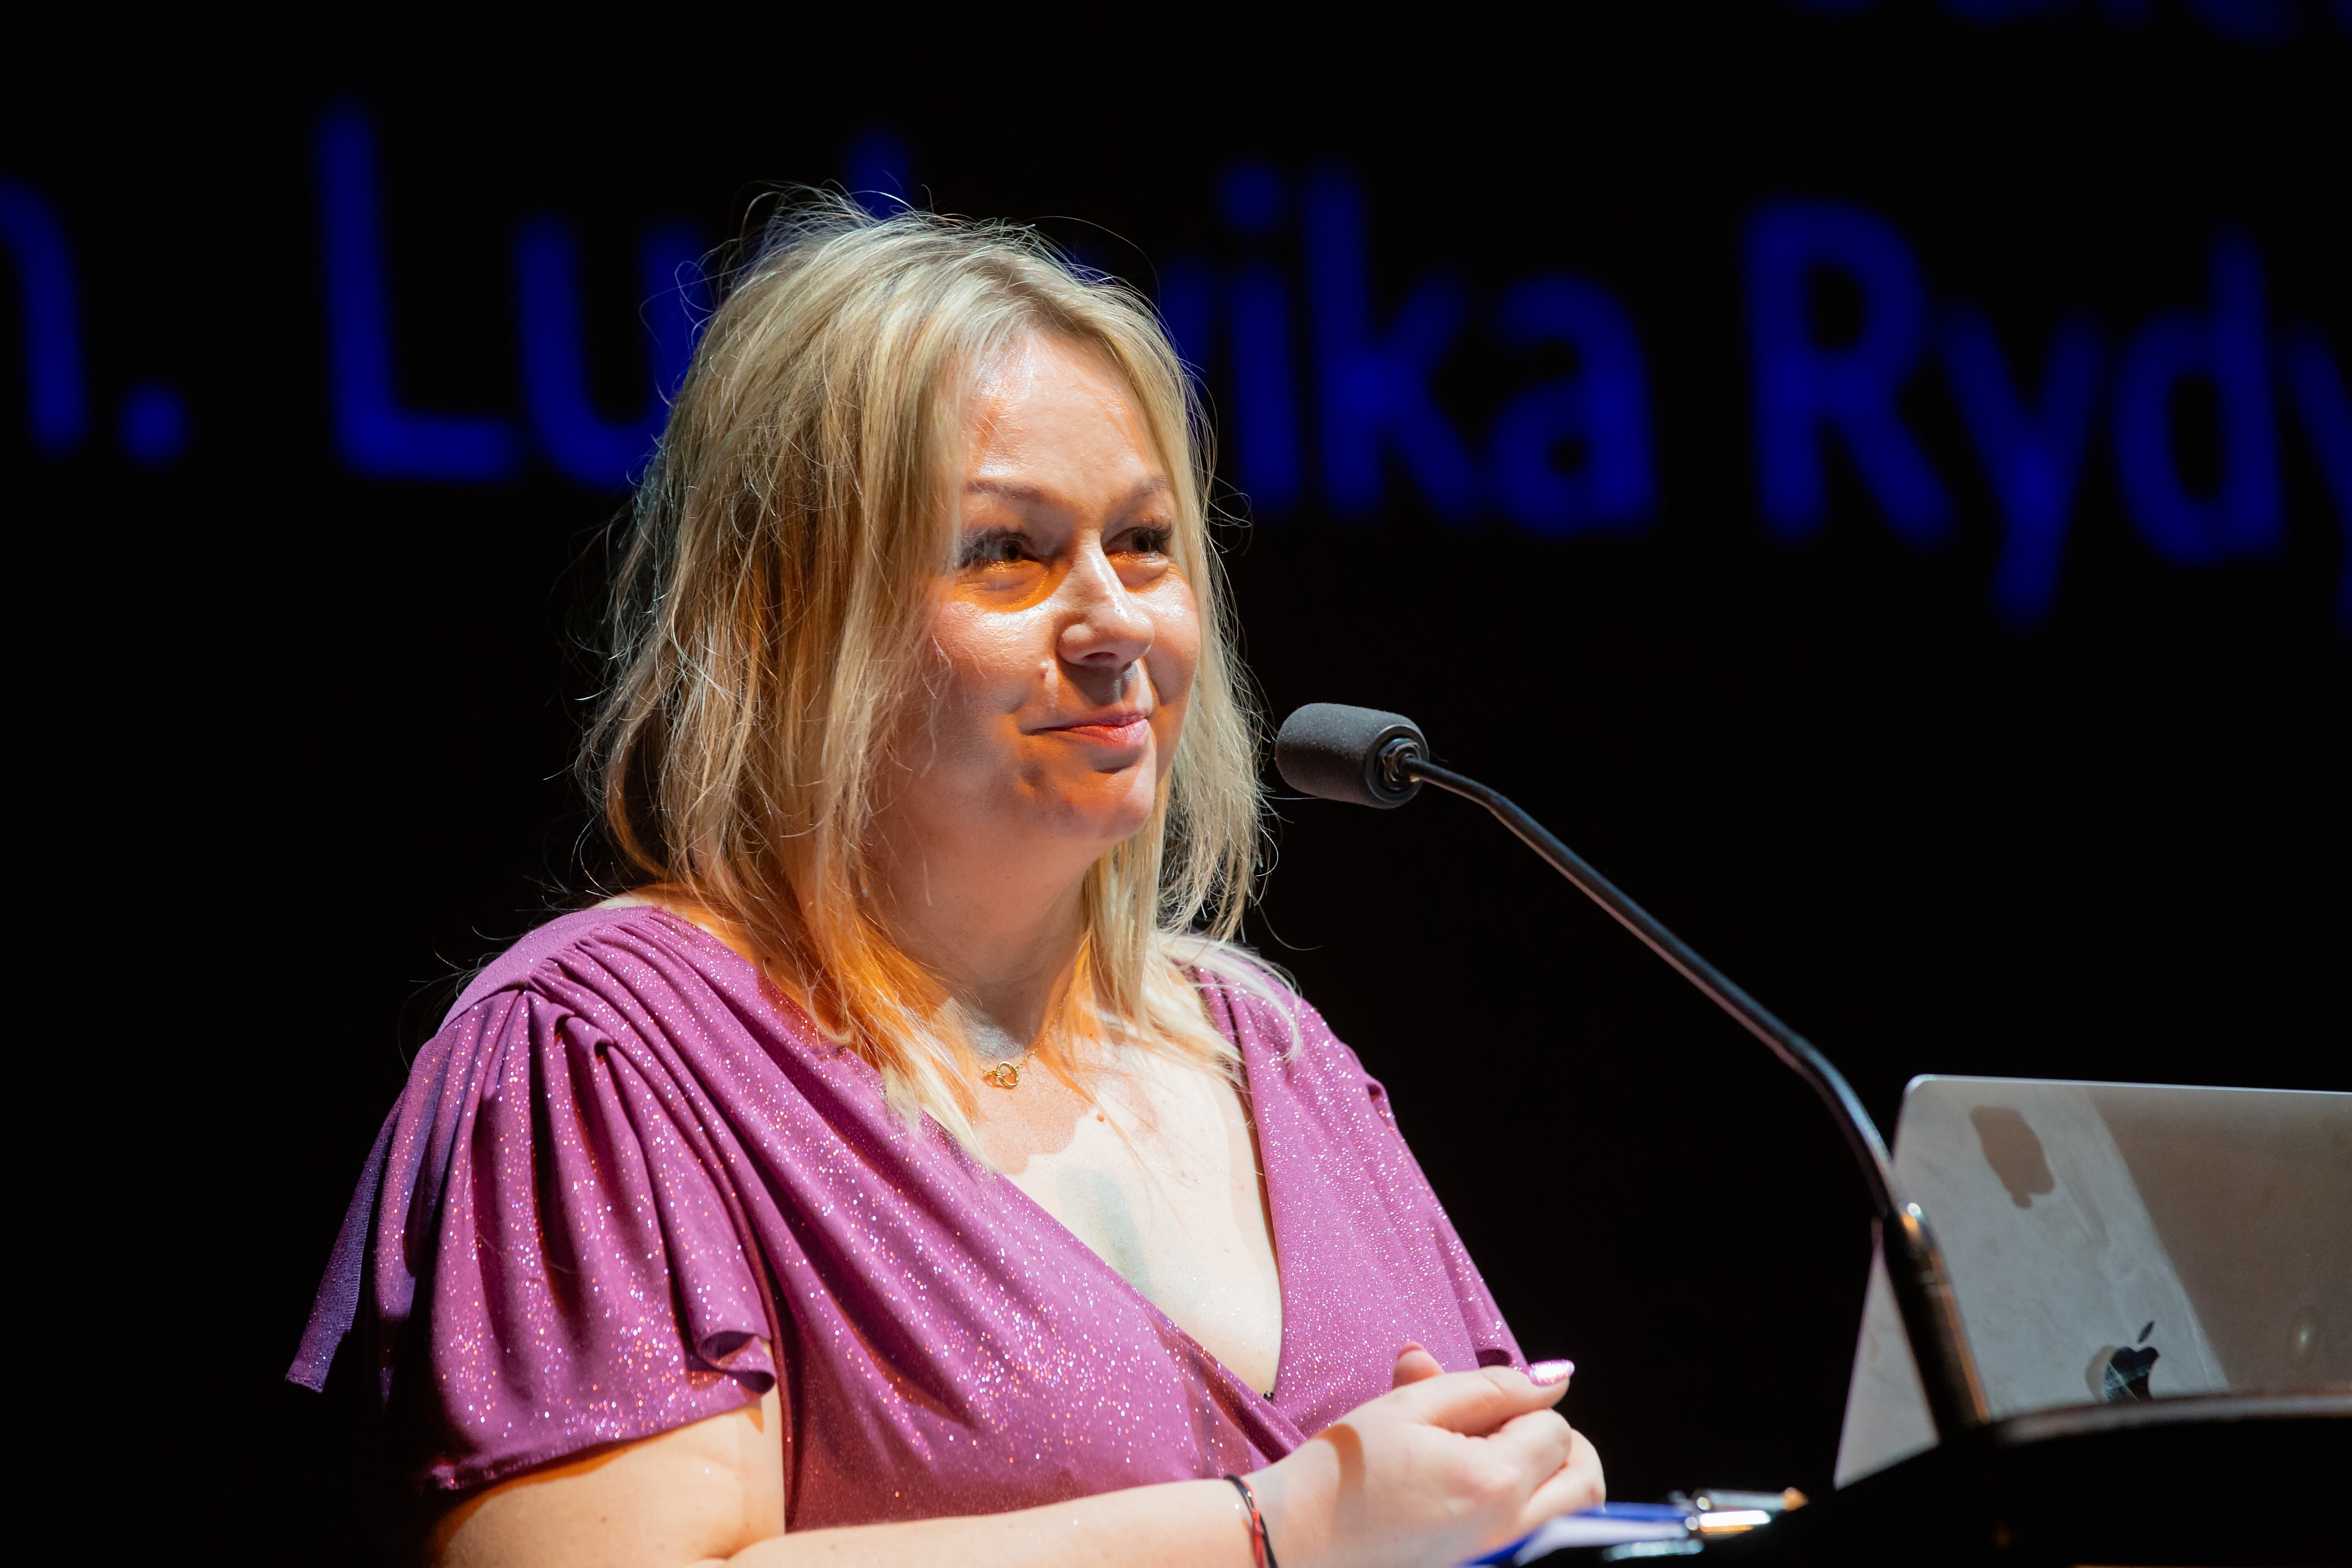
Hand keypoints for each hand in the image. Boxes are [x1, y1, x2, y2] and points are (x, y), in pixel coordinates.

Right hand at [1250, 1346, 1604, 1567]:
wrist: (1298, 1537)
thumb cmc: (1346, 1469)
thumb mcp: (1410, 1406)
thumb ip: (1488, 1388)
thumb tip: (1552, 1380)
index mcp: (1492, 1482)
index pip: (1555, 1428)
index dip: (1523, 1405)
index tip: (1479, 1407)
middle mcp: (1510, 1530)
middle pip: (1586, 1481)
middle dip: (1562, 1442)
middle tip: (1512, 1426)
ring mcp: (1499, 1557)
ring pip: (1573, 1513)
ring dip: (1555, 1476)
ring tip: (1500, 1455)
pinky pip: (1539, 1535)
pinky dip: (1533, 1506)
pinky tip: (1479, 1488)